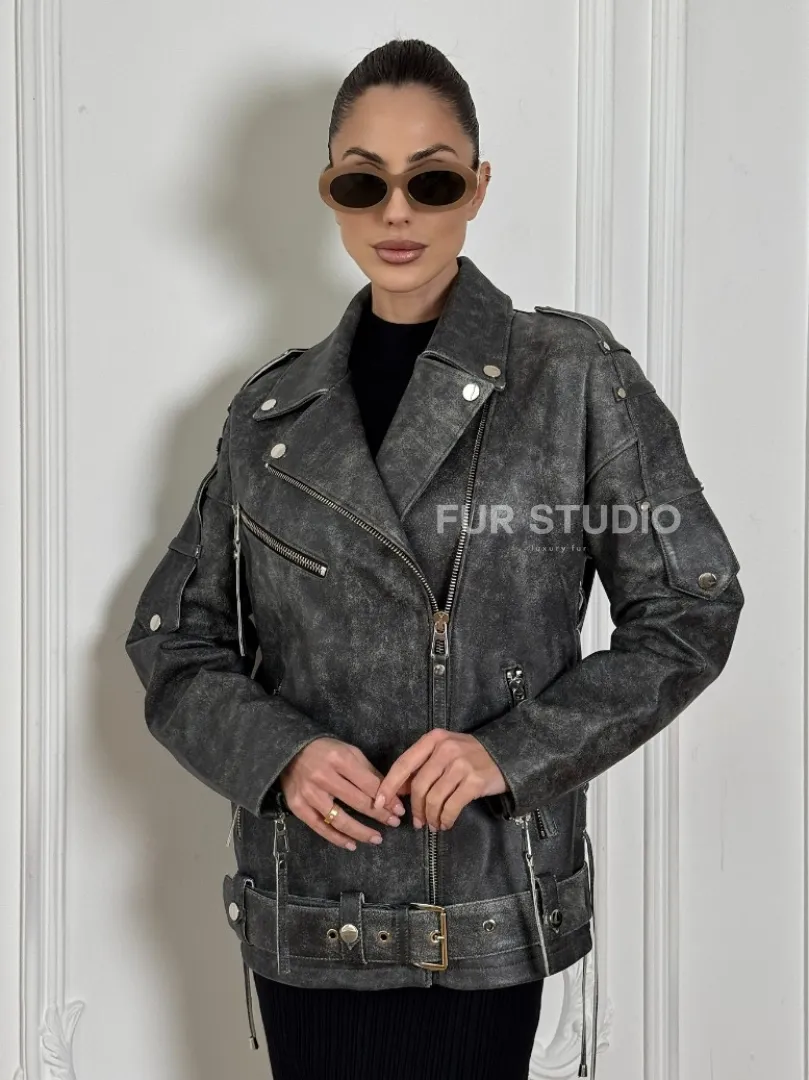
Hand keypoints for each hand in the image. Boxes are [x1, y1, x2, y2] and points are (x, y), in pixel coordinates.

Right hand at [279, 737, 405, 850]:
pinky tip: (352, 844)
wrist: (288, 751)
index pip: (369, 784)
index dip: (387, 799)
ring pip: (340, 819)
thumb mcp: (349, 752)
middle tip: (394, 823)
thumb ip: (369, 772)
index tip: (400, 810)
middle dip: (379, 815)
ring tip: (377, 838)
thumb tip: (392, 792)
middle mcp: (323, 776)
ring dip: (361, 832)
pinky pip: (321, 828)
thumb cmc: (324, 751)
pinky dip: (337, 838)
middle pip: (357, 801)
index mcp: (339, 759)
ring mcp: (309, 793)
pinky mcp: (298, 807)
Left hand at [372, 730, 507, 830]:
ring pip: (434, 798)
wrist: (505, 755)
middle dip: (415, 808)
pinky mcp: (475, 781)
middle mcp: (446, 749)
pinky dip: (445, 819)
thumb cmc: (468, 756)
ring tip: (433, 824)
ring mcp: (462, 764)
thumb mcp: (443, 752)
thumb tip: (395, 791)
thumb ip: (421, 767)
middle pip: (418, 785)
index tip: (379, 802)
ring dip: (430, 816)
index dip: (389, 785)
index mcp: (433, 739)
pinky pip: (452, 806)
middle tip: (417, 822)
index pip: (404, 763)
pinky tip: (445, 824)